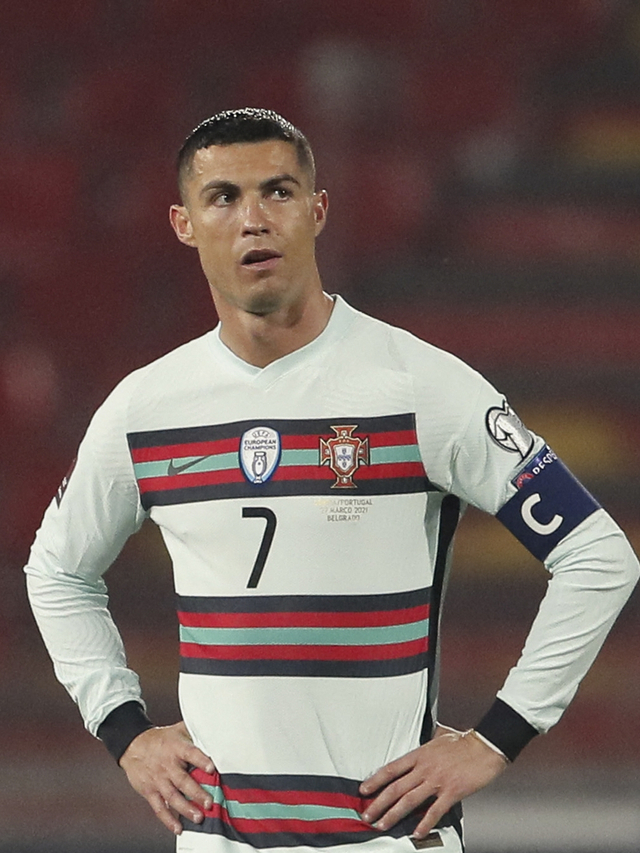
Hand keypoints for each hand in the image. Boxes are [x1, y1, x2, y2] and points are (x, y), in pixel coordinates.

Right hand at [119, 721, 215, 834]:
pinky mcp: (150, 791)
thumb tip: (215, 731)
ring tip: (198, 817)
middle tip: (209, 802)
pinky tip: (178, 827)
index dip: (201, 760)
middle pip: (183, 780)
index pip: (190, 753)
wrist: (134, 746)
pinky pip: (159, 807)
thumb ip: (196, 732)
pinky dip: (168, 819)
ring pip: (173, 796)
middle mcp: (168, 765)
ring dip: (186, 808)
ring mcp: (158, 780)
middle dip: (197, 792)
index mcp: (177, 748)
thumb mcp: (178, 730)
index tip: (212, 768)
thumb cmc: (161, 739)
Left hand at [359, 724, 506, 839]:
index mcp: (420, 754)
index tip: (364, 790)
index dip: (375, 780)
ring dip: (393, 814)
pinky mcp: (452, 792)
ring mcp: (437, 781)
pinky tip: (416, 833)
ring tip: (382, 825)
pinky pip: (434, 811)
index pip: (391, 768)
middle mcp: (425, 768)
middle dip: (378, 803)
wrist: (485, 746)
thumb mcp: (438, 737)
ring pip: (409, 800)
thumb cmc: (463, 741)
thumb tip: (419, 748)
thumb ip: (426, 746)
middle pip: (396, 787)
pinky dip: (424, 823)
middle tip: (367, 815)